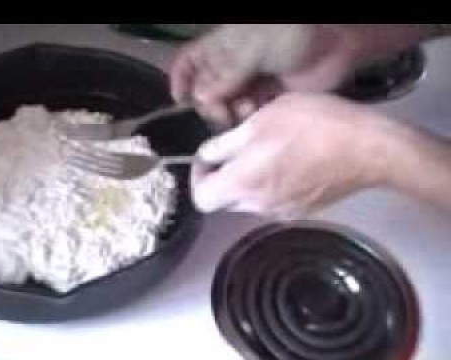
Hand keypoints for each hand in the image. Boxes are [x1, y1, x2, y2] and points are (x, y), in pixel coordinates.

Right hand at [170, 24, 435, 126]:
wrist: (335, 40)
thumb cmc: (286, 34)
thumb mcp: (249, 49)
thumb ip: (224, 75)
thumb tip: (200, 100)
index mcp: (220, 47)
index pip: (188, 64)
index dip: (180, 81)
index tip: (180, 102)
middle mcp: (232, 66)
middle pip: (206, 92)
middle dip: (210, 104)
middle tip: (224, 110)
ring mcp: (251, 82)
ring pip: (227, 106)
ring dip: (230, 113)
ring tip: (246, 110)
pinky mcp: (270, 97)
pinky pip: (250, 115)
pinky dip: (249, 119)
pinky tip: (257, 113)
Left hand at [191, 93, 393, 219]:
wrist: (370, 149)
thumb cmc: (315, 126)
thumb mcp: (262, 120)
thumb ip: (225, 143)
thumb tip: (206, 155)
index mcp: (242, 183)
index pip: (200, 199)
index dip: (197, 177)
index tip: (209, 159)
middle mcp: (258, 206)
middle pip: (224, 200)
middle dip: (224, 176)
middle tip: (238, 150)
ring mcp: (282, 213)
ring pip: (250, 199)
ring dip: (249, 179)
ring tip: (269, 150)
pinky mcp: (303, 211)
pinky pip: (274, 200)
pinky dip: (273, 184)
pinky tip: (292, 160)